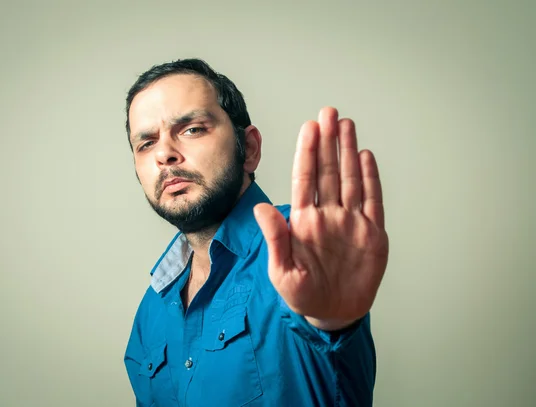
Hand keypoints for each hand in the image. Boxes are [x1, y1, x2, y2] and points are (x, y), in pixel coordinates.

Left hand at [254, 107, 388, 330]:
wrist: (333, 313)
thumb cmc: (302, 295)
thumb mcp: (282, 270)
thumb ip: (275, 238)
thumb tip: (261, 209)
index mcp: (304, 221)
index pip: (305, 179)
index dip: (307, 153)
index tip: (309, 128)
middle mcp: (328, 215)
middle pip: (328, 171)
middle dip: (328, 141)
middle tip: (329, 113)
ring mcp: (350, 222)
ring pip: (350, 179)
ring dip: (348, 152)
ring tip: (347, 125)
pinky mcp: (371, 233)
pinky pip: (372, 200)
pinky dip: (370, 178)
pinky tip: (365, 157)